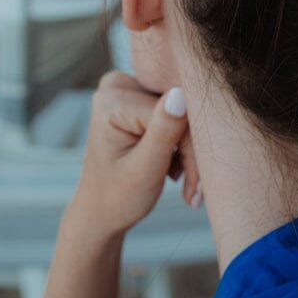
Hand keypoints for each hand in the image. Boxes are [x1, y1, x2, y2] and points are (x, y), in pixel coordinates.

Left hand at [70, 71, 200, 239]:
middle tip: (196, 190)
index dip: (190, 148)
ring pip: (183, 113)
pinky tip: (175, 167)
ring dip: (189, 151)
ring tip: (186, 185)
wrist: (101, 212)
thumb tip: (181, 93)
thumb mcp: (145, 169)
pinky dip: (181, 144)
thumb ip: (163, 131)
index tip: (196, 187)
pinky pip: (178, 114)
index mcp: (112, 100)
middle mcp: (118, 85)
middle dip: (191, 151)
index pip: (173, 112)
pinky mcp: (140, 97)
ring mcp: (128, 89)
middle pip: (179, 109)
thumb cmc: (118, 196)